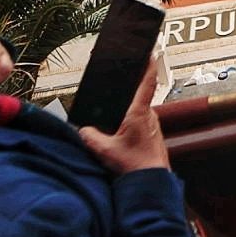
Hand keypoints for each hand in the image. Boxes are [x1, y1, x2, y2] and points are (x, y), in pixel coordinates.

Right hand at [78, 59, 170, 174]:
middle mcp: (150, 116)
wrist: (152, 183)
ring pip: (139, 112)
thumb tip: (82, 129)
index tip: (148, 53)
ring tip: (116, 118)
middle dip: (128, 92)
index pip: (147, 83)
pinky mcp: (153, 136)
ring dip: (129, 111)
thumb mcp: (104, 150)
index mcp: (139, 113)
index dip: (147, 66)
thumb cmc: (135, 166)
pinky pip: (141, 123)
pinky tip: (122, 134)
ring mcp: (153, 126)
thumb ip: (89, 136)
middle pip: (139, 96)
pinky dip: (131, 123)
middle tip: (119, 86)